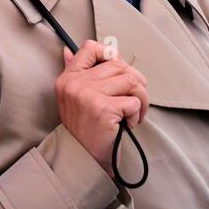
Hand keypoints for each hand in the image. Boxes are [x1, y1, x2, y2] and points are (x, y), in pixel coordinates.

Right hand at [56, 39, 149, 180]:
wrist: (82, 160)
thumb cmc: (83, 129)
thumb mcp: (71, 99)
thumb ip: (73, 73)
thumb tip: (68, 50)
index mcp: (68, 78)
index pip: (90, 48)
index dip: (110, 53)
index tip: (118, 72)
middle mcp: (75, 84)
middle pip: (119, 65)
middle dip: (135, 81)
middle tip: (134, 99)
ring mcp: (88, 95)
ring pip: (131, 80)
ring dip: (141, 98)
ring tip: (134, 112)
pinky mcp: (103, 109)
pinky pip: (133, 101)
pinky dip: (137, 114)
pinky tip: (129, 124)